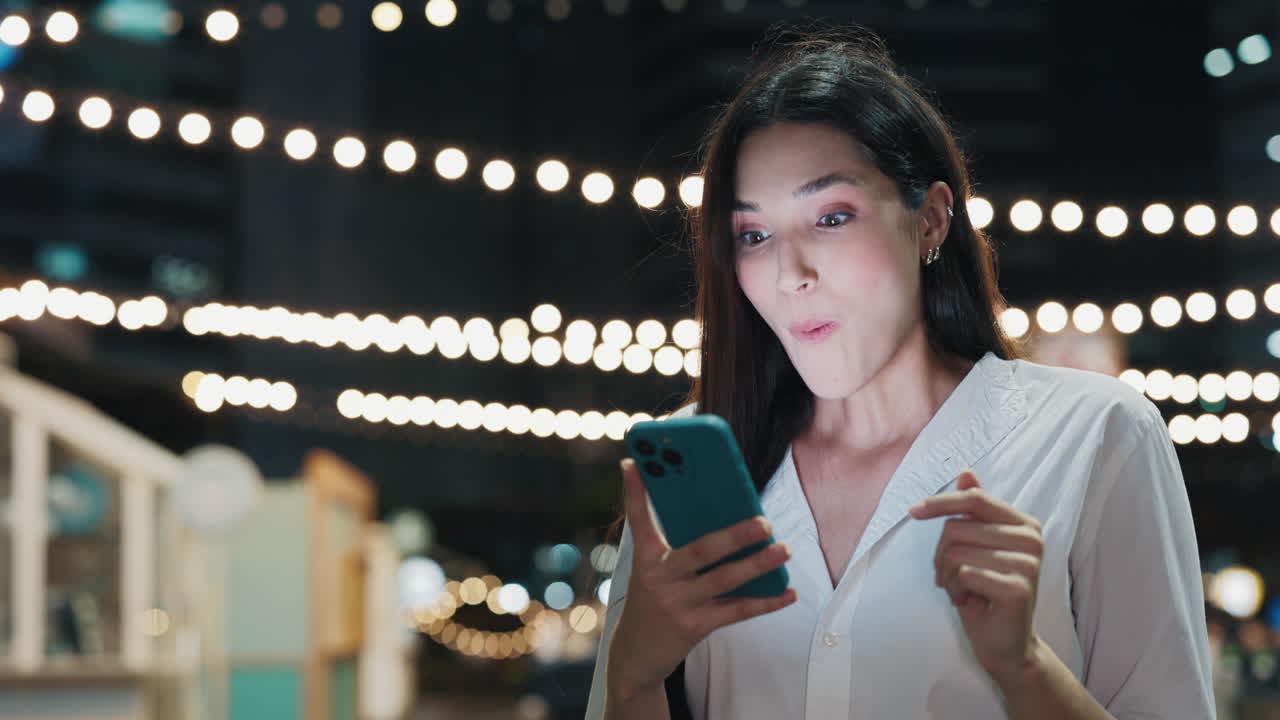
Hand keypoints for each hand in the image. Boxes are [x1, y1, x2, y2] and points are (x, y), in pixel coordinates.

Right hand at [607, 458, 796, 698]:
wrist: (636, 654)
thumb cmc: (653, 599)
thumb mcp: (653, 570)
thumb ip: (677, 542)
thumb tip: (714, 512)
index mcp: (647, 557)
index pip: (640, 518)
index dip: (636, 490)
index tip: (636, 461)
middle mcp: (659, 578)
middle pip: (700, 550)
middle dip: (734, 535)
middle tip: (764, 522)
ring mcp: (677, 603)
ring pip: (724, 580)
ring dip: (758, 564)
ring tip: (783, 550)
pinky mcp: (694, 626)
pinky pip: (736, 611)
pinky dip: (765, 602)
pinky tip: (788, 592)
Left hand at [908, 470, 1044, 682]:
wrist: (1005, 642)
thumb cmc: (985, 590)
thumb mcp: (976, 546)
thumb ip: (975, 510)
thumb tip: (966, 472)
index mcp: (1023, 523)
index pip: (975, 499)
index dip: (940, 502)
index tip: (913, 511)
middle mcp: (1032, 539)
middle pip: (957, 527)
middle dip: (941, 555)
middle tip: (953, 577)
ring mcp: (1028, 564)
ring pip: (956, 552)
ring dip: (947, 576)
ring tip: (964, 590)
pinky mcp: (1018, 588)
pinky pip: (964, 574)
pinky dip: (956, 590)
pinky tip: (970, 602)